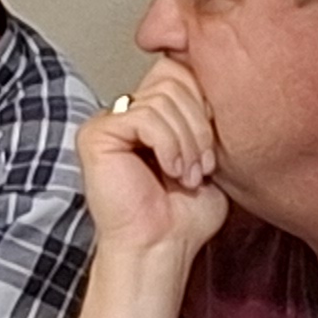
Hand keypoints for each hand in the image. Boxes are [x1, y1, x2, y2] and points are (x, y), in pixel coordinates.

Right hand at [79, 62, 233, 266]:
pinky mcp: (96, 135)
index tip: (210, 151)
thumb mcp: (209, 153)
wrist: (161, 248)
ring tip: (186, 174)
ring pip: (162, 98)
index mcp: (151, 112)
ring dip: (186, 141)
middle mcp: (125, 111)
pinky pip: (144, 116)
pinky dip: (168, 145)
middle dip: (199, 123)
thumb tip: (222, 76)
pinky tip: (169, 171)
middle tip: (201, 166)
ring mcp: (107, 122)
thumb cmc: (183, 215)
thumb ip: (208, 113)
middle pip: (173, 76)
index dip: (205, 104)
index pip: (181, 69)